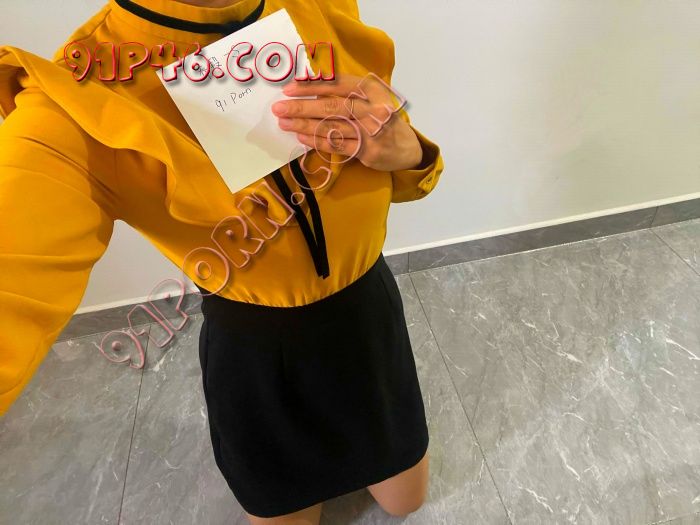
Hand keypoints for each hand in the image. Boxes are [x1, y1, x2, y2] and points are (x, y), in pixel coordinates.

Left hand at [271, 74, 423, 171]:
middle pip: (332, 107)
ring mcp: (371, 131)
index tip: (289, 89)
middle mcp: (372, 109)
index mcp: (371, 90)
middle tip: (280, 108)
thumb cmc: (381, 119)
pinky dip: (317, 141)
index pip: (337, 85)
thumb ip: (345, 94)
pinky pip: (337, 145)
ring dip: (304, 125)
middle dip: (302, 107)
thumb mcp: (370, 99)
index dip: (311, 86)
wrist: (406, 148)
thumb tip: (308, 89)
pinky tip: (301, 137)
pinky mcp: (367, 151)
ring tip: (285, 123)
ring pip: (332, 127)